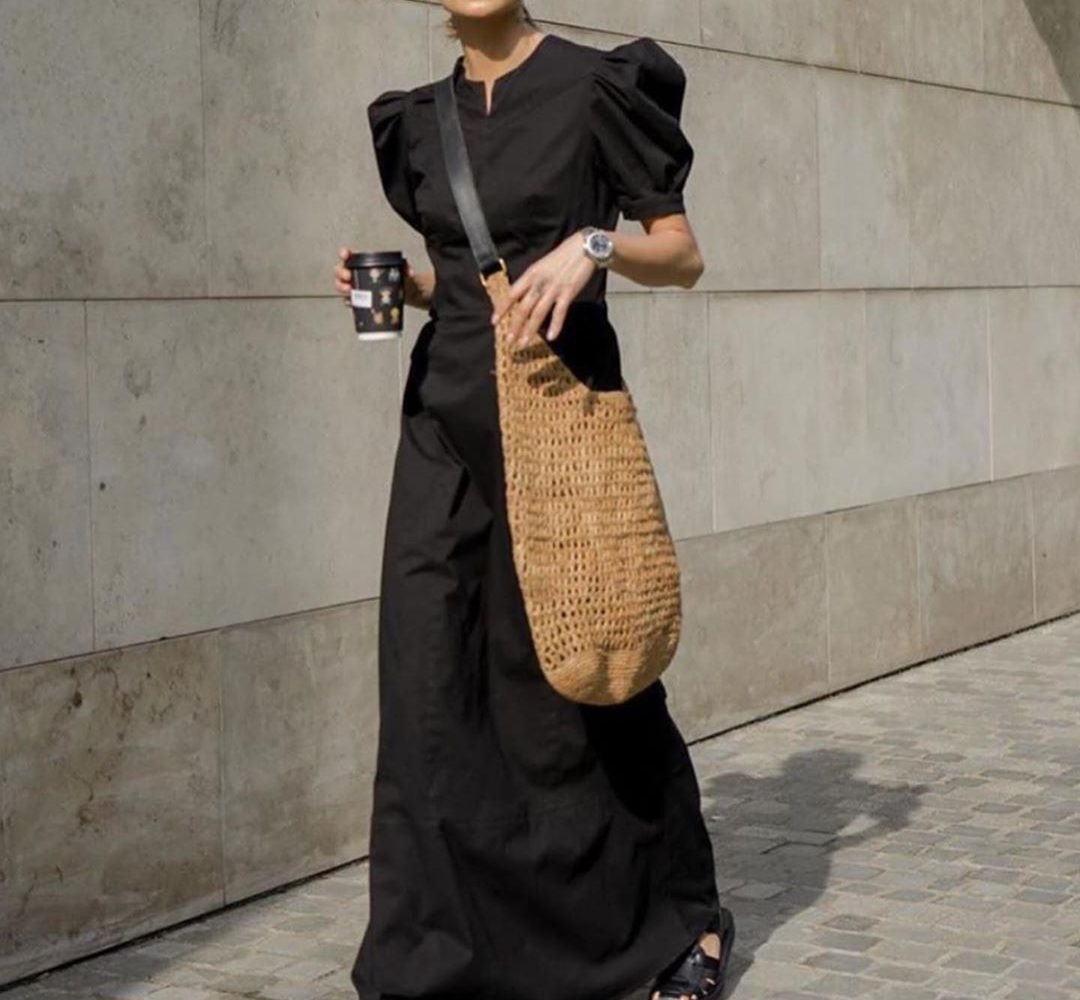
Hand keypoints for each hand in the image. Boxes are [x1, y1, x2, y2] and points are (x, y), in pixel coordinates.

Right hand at [333, 246, 432, 309]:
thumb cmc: (395, 276)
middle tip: (349, 276)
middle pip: (340, 270)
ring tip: (349, 290)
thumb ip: (404, 267)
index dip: (344, 253)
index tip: (345, 255)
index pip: (348, 255)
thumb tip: (409, 272)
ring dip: (341, 287)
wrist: (400, 293)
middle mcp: (354, 273)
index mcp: (361, 262)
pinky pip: (348, 300)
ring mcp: (354, 286)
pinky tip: (350, 302)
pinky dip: (347, 301)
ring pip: (340, 285)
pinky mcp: (357, 299)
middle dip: (341, 273)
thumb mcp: (400, 270)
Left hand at [491, 231, 599, 348]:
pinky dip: (556, 325)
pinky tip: (551, 337)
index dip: (501, 309)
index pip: (511, 294)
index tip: (494, 322)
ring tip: (523, 343)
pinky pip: (559, 312)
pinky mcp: (568, 293)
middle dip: (515, 326)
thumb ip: (532, 281)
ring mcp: (554, 289)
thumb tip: (523, 297)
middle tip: (509, 341)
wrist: (584, 247)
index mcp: (530, 274)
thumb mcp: (541, 266)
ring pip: (538, 313)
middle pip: (523, 308)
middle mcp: (539, 283)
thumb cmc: (562, 257)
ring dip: (530, 330)